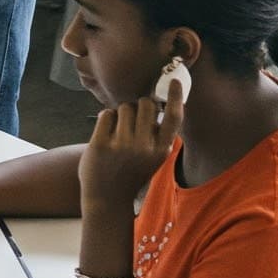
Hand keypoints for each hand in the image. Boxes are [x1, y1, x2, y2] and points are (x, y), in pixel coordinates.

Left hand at [80, 72, 185, 219]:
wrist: (107, 198)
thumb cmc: (131, 172)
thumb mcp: (153, 157)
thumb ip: (156, 135)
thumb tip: (154, 104)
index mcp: (161, 149)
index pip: (173, 117)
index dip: (176, 97)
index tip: (174, 80)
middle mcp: (144, 146)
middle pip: (144, 104)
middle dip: (137, 105)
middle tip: (132, 118)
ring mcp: (122, 145)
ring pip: (124, 107)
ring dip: (120, 113)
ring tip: (118, 130)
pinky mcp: (101, 144)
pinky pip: (106, 114)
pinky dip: (105, 118)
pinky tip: (105, 133)